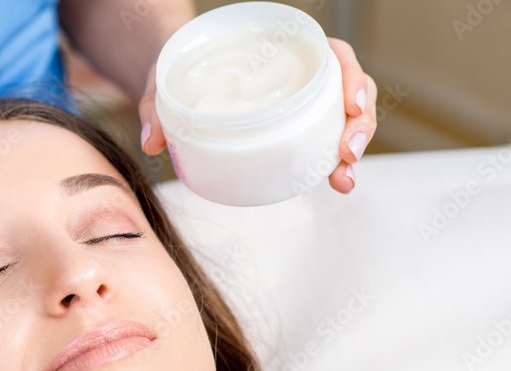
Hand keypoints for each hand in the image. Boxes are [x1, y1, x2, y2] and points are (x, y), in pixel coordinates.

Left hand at [138, 37, 377, 193]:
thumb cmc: (178, 70)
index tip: (350, 103)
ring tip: (343, 179)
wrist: (176, 76)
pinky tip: (337, 181)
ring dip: (353, 146)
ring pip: (346, 116)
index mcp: (280, 48)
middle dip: (359, 122)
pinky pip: (327, 136)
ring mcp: (303, 100)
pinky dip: (336, 159)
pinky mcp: (296, 124)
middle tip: (348, 155)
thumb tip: (151, 143)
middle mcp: (299, 72)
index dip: (349, 76)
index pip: (332, 54)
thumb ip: (156, 106)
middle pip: (349, 88)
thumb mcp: (164, 80)